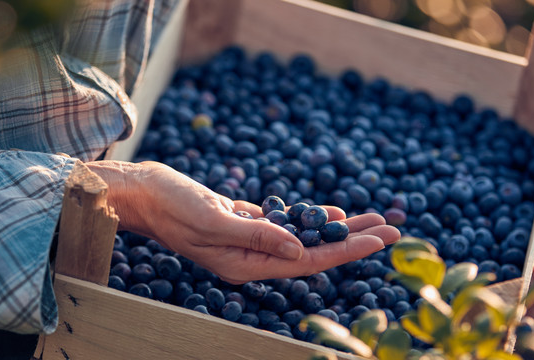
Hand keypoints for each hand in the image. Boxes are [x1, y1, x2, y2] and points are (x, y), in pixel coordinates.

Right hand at [87, 160, 399, 283]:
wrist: (141, 193)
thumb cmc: (169, 205)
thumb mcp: (212, 219)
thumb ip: (256, 235)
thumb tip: (300, 247)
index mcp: (243, 264)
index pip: (306, 261)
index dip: (345, 251)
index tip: (378, 240)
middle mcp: (250, 258)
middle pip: (313, 252)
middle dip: (352, 240)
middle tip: (392, 228)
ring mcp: (248, 241)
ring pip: (303, 237)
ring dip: (336, 228)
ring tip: (373, 218)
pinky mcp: (243, 223)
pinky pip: (285, 223)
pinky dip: (309, 217)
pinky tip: (330, 212)